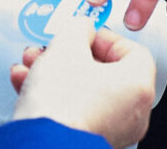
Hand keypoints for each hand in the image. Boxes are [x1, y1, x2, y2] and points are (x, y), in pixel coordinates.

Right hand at [10, 15, 154, 148]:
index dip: (103, 37)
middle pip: (102, 71)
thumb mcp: (67, 46)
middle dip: (69, 55)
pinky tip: (28, 86)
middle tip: (52, 47)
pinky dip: (54, 97)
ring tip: (32, 65)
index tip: (83, 33)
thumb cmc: (62, 105)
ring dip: (56, 73)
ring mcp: (112, 131)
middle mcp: (132, 113)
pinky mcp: (88, 142)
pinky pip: (74, 112)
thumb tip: (82, 29)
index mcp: (138, 86)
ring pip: (84, 91)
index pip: (130, 50)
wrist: (41, 146)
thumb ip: (79, 28)